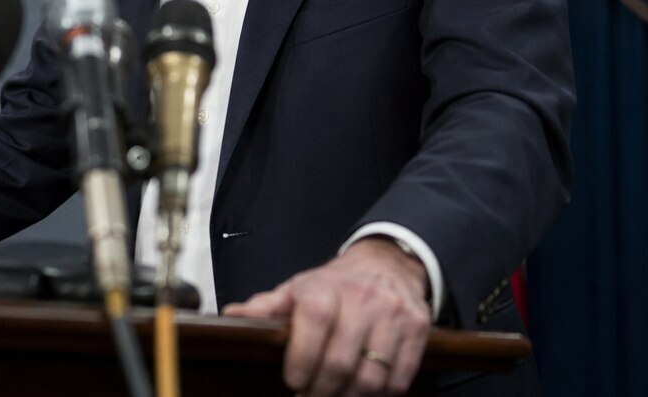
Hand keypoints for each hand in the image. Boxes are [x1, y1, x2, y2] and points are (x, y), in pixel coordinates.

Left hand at [224, 238, 430, 395]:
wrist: (386, 264)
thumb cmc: (334, 285)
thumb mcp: (297, 288)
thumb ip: (266, 307)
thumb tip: (230, 316)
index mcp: (325, 287)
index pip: (313, 323)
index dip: (301, 359)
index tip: (293, 381)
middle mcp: (361, 297)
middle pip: (341, 360)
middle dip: (322, 389)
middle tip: (312, 396)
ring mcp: (392, 313)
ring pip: (372, 375)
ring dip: (350, 396)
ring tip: (337, 396)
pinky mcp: (417, 328)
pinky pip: (401, 376)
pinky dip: (382, 393)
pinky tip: (365, 390)